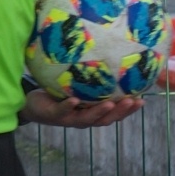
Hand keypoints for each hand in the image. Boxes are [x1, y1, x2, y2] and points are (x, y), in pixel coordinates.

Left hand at [21, 90, 143, 127]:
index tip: (142, 100)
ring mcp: (68, 118)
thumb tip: (108, 56)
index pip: (114, 114)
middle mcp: (83, 118)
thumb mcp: (77, 86)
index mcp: (91, 113)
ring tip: (110, 103)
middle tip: (133, 101)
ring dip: (99, 111)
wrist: (32, 104)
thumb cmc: (58, 94)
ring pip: (87, 118)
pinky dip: (69, 106)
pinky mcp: (53, 115)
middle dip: (120, 112)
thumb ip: (91, 79)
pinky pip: (62, 111)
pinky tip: (76, 100)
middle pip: (105, 119)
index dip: (128, 110)